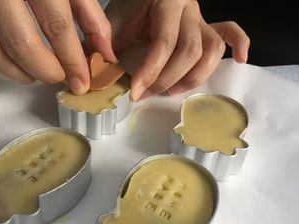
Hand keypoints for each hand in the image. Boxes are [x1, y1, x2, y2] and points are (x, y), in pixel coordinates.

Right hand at [0, 0, 115, 93]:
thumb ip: (91, 17)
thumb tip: (105, 55)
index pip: (56, 25)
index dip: (72, 60)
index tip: (82, 82)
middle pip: (22, 43)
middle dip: (48, 71)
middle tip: (63, 77)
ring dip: (25, 72)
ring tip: (46, 74)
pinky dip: (5, 66)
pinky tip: (24, 69)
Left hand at [106, 0, 249, 100]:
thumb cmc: (124, 12)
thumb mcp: (112, 26)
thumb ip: (107, 47)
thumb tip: (104, 76)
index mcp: (165, 1)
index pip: (164, 42)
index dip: (150, 71)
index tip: (135, 92)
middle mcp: (189, 7)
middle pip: (190, 50)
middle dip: (168, 79)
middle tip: (148, 93)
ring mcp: (200, 17)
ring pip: (212, 49)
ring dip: (194, 76)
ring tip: (172, 91)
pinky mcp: (206, 26)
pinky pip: (229, 32)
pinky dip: (239, 45)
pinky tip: (240, 60)